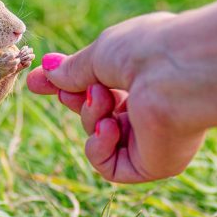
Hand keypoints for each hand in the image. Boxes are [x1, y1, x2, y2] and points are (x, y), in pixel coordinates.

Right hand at [26, 13, 205, 183]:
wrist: (178, 72)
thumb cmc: (146, 52)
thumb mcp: (99, 54)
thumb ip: (73, 70)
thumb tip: (47, 73)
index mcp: (147, 73)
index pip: (101, 86)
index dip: (68, 85)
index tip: (38, 82)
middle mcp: (153, 105)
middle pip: (98, 113)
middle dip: (77, 101)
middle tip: (66, 92)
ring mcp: (154, 137)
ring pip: (100, 137)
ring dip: (92, 116)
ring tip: (102, 97)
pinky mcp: (154, 163)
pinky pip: (110, 165)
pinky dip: (99, 146)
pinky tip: (109, 126)